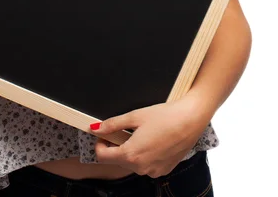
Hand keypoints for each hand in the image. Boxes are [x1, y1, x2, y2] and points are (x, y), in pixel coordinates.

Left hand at [90, 94, 210, 177]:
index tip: (104, 133)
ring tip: (138, 134)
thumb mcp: (134, 116)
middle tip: (121, 130)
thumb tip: (96, 128)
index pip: (103, 157)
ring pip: (132, 164)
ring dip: (129, 151)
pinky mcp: (164, 170)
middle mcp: (142, 168)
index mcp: (131, 155)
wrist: (191, 120)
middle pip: (117, 161)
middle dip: (114, 146)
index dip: (99, 144)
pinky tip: (150, 140)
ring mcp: (154, 171)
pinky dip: (142, 155)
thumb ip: (112, 124)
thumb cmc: (164, 116)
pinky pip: (146, 165)